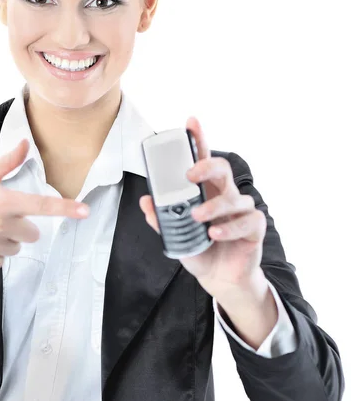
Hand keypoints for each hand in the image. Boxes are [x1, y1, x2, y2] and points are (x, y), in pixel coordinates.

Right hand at [0, 138, 89, 271]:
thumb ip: (8, 162)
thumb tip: (26, 143)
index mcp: (2, 201)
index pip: (41, 205)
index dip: (66, 208)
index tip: (85, 211)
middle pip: (33, 234)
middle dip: (22, 227)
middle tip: (0, 218)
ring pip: (17, 248)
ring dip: (7, 241)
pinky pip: (2, 262)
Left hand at [139, 117, 266, 300]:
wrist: (219, 278)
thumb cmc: (200, 249)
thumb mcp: (175, 235)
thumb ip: (162, 219)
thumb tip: (146, 201)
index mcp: (205, 191)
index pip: (202, 160)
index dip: (198, 140)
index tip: (191, 122)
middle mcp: (225, 194)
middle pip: (222, 169)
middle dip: (207, 166)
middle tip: (190, 176)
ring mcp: (241, 210)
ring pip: (233, 197)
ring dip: (213, 206)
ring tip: (197, 217)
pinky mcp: (254, 228)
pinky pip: (247, 221)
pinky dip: (229, 227)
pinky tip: (214, 234)